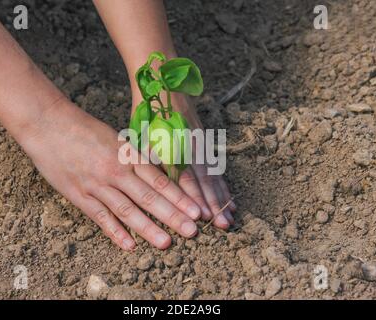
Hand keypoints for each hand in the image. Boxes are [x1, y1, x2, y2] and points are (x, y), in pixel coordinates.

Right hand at [19, 101, 201, 249]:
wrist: (49, 124)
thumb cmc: (86, 129)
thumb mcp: (117, 138)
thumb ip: (137, 156)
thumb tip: (160, 170)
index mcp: (128, 155)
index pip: (160, 179)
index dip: (179, 196)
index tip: (197, 210)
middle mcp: (116, 170)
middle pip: (148, 196)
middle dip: (172, 215)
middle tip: (192, 231)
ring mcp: (97, 184)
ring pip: (127, 209)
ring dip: (147, 228)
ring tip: (165, 242)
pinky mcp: (79, 195)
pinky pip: (100, 216)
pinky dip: (115, 232)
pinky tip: (129, 245)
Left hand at [132, 93, 235, 228]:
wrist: (164, 82)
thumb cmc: (149, 112)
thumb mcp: (144, 135)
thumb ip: (152, 160)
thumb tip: (157, 187)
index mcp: (175, 147)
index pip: (187, 178)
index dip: (195, 198)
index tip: (203, 217)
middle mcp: (192, 148)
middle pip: (206, 180)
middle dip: (214, 204)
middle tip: (223, 225)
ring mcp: (202, 144)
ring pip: (214, 174)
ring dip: (222, 196)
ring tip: (231, 215)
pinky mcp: (206, 140)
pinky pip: (216, 165)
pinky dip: (222, 181)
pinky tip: (227, 193)